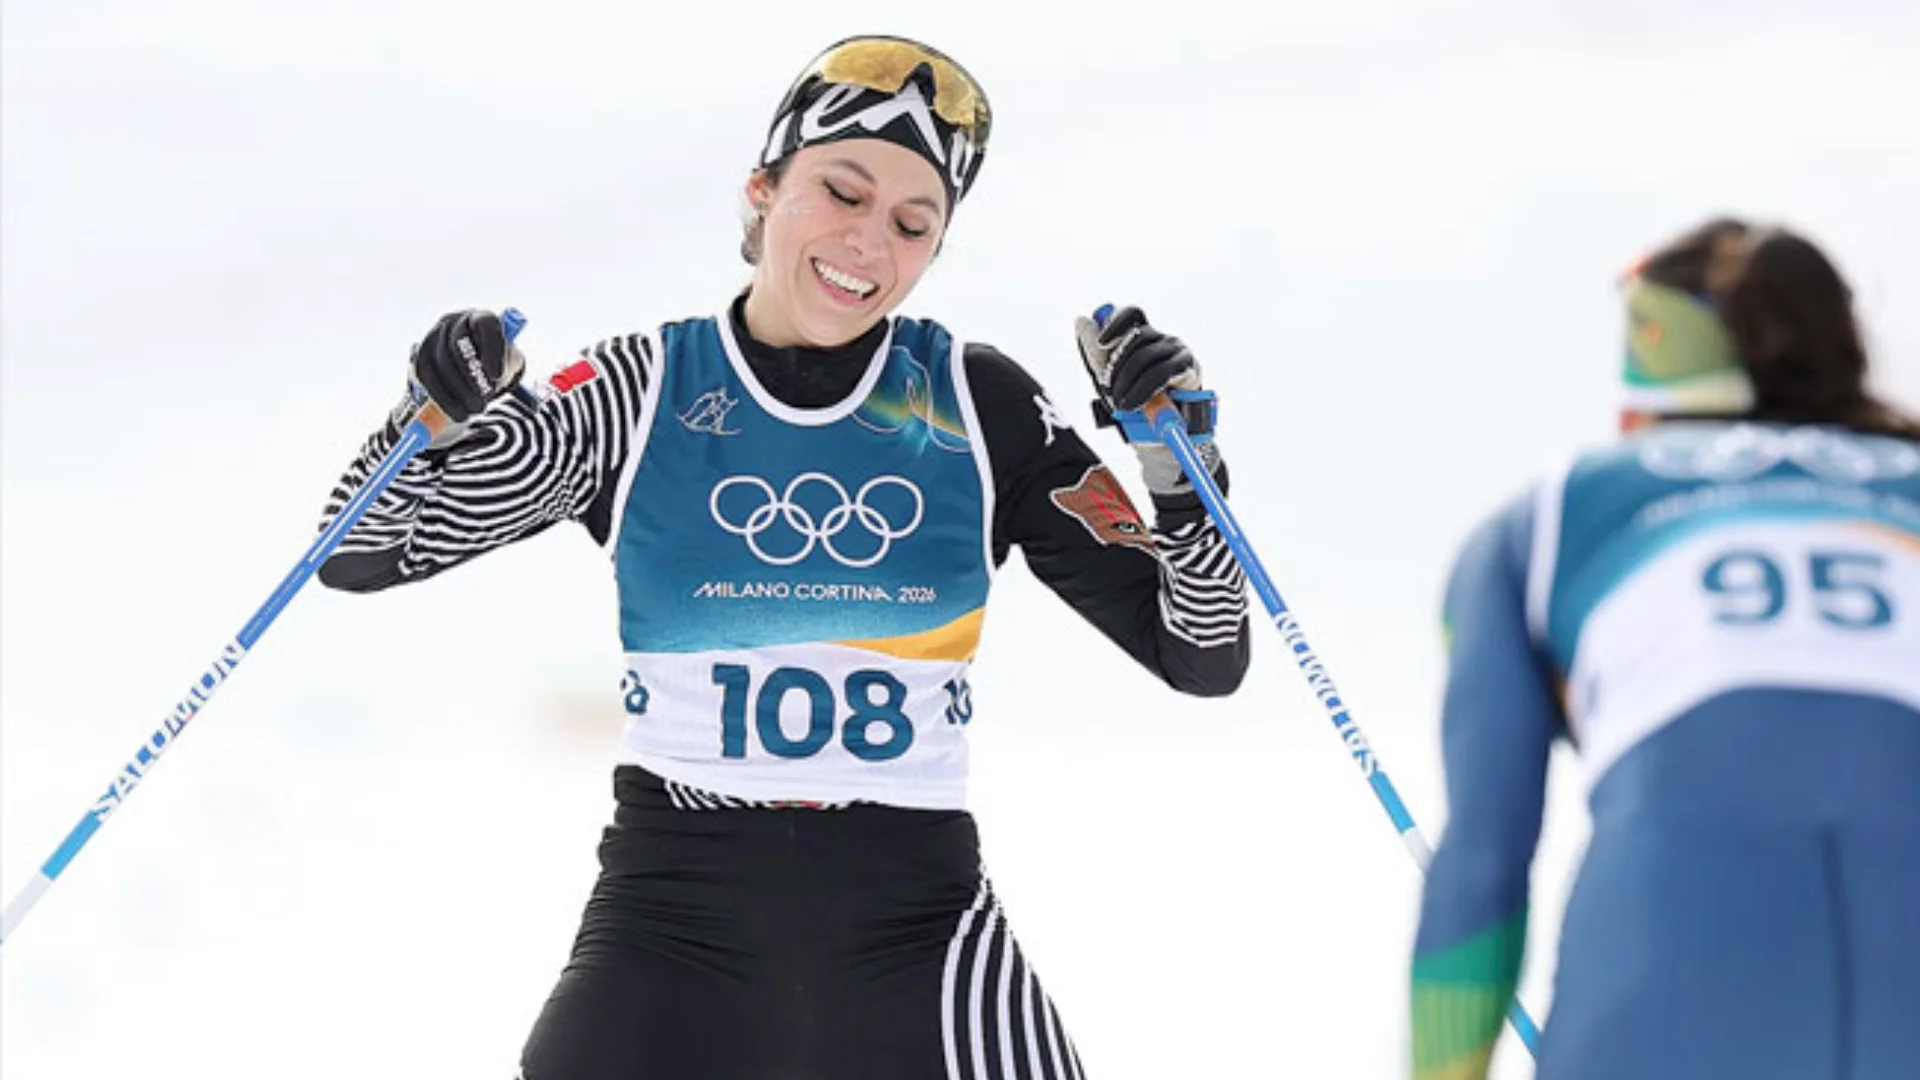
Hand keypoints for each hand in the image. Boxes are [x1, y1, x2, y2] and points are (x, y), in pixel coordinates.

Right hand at [409, 309, 524, 423]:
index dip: (492, 350)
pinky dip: (443, 398)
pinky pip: (427, 376)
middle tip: (483, 402)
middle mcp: (454, 321)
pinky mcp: (420, 355)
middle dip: (472, 378)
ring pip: (442, 363)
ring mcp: (433, 336)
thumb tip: (519, 392)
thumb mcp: (507, 361)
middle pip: (459, 346)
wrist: (471, 366)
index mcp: (481, 317)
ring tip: (475, 410)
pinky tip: (458, 413)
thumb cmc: (494, 362)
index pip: (487, 326)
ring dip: (458, 392)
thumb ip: (509, 366)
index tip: (498, 376)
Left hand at [1073, 305, 1200, 412]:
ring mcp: (1177, 350)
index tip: (1101, 343)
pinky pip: (1161, 372)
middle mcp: (1163, 339)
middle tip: (1109, 390)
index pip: (1133, 315)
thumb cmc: (1141, 400)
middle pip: (1137, 336)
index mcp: (1145, 338)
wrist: (1167, 429)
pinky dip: (1143, 390)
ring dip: (1128, 382)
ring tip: (1121, 403)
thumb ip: (1097, 351)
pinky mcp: (1189, 367)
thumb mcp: (1114, 378)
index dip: (1116, 323)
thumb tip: (1081, 320)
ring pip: (1146, 355)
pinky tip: (1134, 403)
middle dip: (1117, 365)